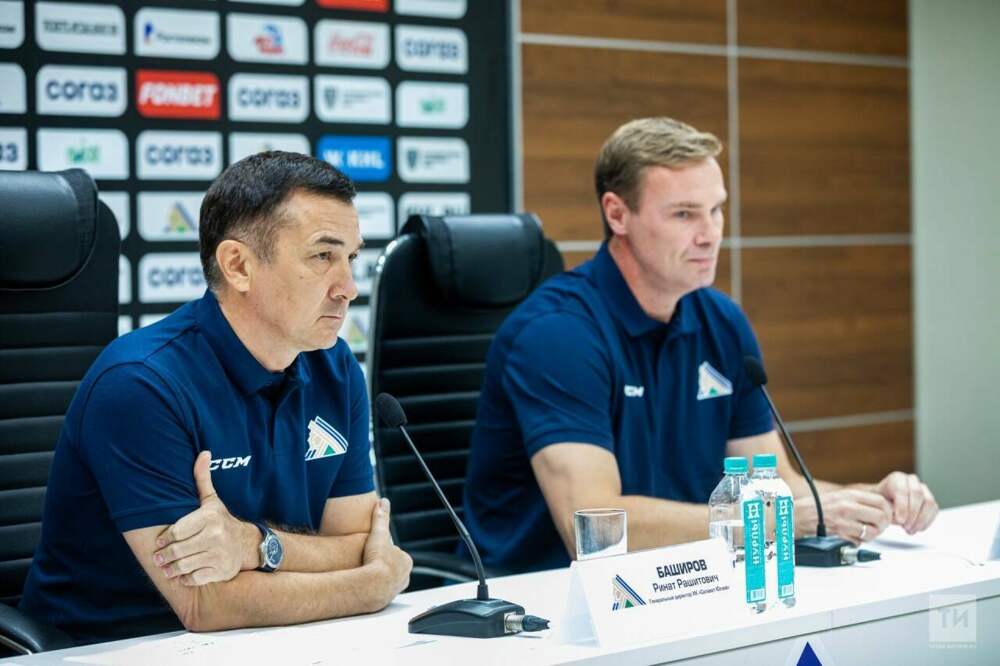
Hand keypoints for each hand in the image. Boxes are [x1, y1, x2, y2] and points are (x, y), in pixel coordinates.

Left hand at [153, 451, 259, 585]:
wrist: (247, 544)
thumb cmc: (222, 521)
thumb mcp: (212, 501)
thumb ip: (202, 478)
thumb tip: (203, 453)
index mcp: (209, 518)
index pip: (176, 531)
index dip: (164, 539)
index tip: (159, 542)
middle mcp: (215, 537)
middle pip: (177, 551)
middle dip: (164, 557)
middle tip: (158, 559)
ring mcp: (218, 555)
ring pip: (184, 566)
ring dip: (171, 570)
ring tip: (166, 569)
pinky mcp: (220, 572)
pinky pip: (195, 579)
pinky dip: (185, 580)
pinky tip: (182, 576)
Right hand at [361, 498, 411, 610]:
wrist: (370, 586)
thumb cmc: (376, 560)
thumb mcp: (378, 534)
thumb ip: (381, 517)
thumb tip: (383, 501)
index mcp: (406, 561)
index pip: (394, 553)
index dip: (383, 551)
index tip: (373, 552)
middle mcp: (404, 577)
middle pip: (392, 568)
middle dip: (382, 565)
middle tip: (368, 563)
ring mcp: (396, 590)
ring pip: (387, 581)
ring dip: (378, 578)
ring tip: (365, 575)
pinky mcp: (386, 601)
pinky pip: (380, 592)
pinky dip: (373, 589)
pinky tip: (364, 586)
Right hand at [795, 488, 892, 544]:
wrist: (799, 514)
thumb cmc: (818, 506)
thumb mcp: (840, 496)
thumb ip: (859, 500)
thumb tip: (880, 508)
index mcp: (850, 495)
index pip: (881, 501)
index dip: (888, 511)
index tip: (886, 516)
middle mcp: (848, 506)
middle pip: (880, 517)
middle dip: (883, 525)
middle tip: (878, 527)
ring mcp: (843, 520)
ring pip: (871, 531)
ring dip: (871, 535)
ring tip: (865, 534)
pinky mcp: (838, 532)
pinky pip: (858, 541)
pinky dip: (859, 541)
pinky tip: (853, 537)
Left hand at [874, 472, 938, 533]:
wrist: (886, 504)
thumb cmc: (881, 504)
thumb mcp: (879, 505)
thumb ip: (888, 509)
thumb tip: (900, 518)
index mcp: (896, 479)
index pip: (902, 490)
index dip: (902, 506)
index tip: (900, 521)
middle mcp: (911, 480)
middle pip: (918, 494)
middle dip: (913, 514)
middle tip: (906, 527)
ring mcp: (923, 489)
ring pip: (929, 502)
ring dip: (921, 519)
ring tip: (910, 530)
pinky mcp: (930, 499)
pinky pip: (934, 509)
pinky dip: (927, 521)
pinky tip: (917, 529)